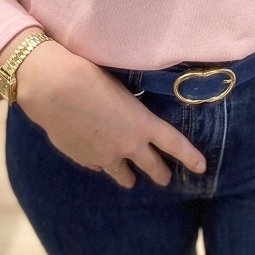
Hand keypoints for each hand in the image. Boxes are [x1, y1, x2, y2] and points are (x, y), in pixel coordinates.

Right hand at [15, 40, 206, 189]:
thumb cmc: (89, 75)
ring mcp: (104, 156)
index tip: (202, 167)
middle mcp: (127, 145)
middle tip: (166, 179)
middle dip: (161, 174)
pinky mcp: (83, 159)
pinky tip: (98, 156)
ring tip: (131, 179)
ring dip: (129, 176)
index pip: (174, 144)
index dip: (190, 156)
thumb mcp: (120, 88)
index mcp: (141, 123)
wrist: (53, 88)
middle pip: (152, 167)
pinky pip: (98, 166)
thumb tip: (130, 116)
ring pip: (124, 176)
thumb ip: (130, 108)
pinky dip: (101, 162)